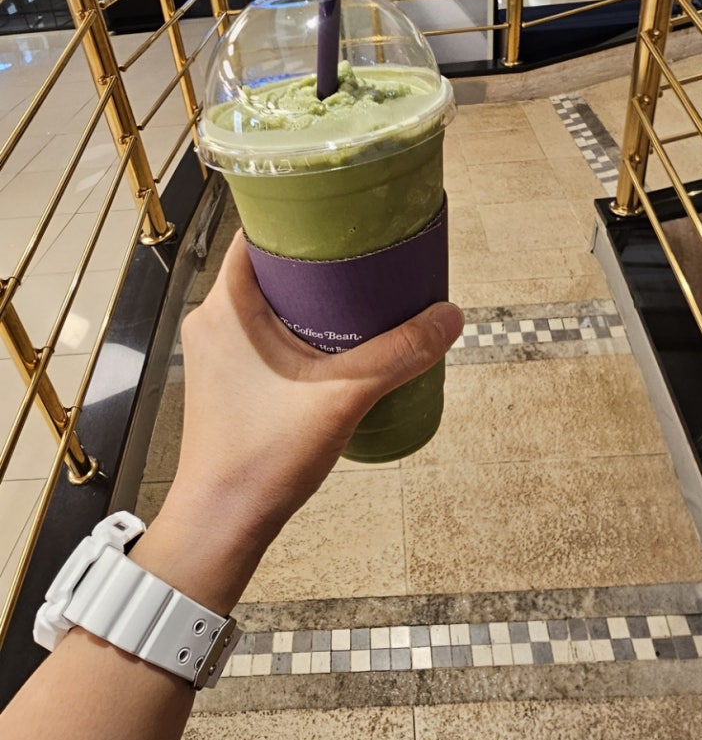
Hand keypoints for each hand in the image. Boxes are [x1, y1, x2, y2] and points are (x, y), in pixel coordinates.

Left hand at [137, 230, 463, 610]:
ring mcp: (216, 353)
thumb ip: (399, 355)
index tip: (340, 215)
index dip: (297, 219)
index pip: (254, 236)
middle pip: (266, 269)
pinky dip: (296, 329)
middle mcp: (212, 322)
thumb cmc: (262, 456)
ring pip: (265, 304)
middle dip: (315, 262)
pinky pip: (262, 334)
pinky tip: (335, 343)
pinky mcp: (226, 380)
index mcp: (225, 307)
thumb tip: (450, 317)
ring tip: (358, 298)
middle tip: (365, 258)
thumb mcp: (343, 396)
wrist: (222, 523)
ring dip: (307, 299)